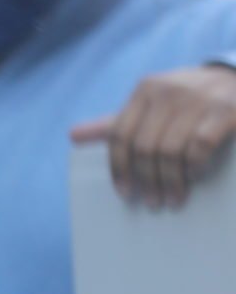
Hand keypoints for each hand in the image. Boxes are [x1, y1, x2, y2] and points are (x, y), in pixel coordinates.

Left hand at [71, 64, 235, 208]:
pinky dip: (196, 166)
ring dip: (171, 181)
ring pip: (171, 150)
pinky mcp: (226, 110)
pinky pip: (201, 145)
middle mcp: (167, 92)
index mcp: (145, 91)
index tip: (125, 194)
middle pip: (144, 146)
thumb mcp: (153, 103)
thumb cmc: (190, 98)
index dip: (119, 167)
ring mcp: (198, 99)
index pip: (119, 134)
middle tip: (153, 203)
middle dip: (147, 180)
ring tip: (174, 199)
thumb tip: (72, 136)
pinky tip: (196, 177)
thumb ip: (118, 121)